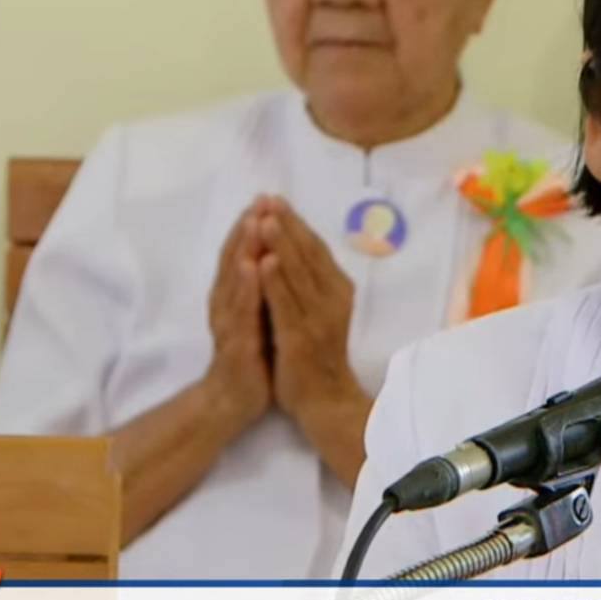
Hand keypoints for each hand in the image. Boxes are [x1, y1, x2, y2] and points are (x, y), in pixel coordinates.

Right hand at [200, 206, 271, 428]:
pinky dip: (246, 287)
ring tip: (254, 221)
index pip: (241, 253)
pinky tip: (252, 267)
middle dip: (248, 227)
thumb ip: (261, 286)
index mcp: (233, 295)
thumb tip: (276, 253)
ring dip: (244, 248)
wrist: (233, 400)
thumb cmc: (250, 354)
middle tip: (260, 199)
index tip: (266, 198)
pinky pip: (242, 312)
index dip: (251, 225)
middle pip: (235, 258)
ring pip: (235, 279)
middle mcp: (227, 303)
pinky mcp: (236, 342)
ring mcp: (229, 322)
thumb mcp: (258, 314)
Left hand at [254, 196, 370, 477]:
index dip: (295, 222)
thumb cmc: (317, 354)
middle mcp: (332, 299)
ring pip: (297, 275)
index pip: (316, 248)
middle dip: (286, 224)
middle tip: (268, 199)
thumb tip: (292, 247)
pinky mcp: (301, 337)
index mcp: (337, 290)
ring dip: (280, 245)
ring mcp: (318, 318)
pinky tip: (263, 262)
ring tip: (264, 220)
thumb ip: (311, 281)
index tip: (275, 199)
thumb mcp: (320, 311)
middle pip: (308, 254)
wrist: (325, 400)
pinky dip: (275, 282)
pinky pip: (286, 304)